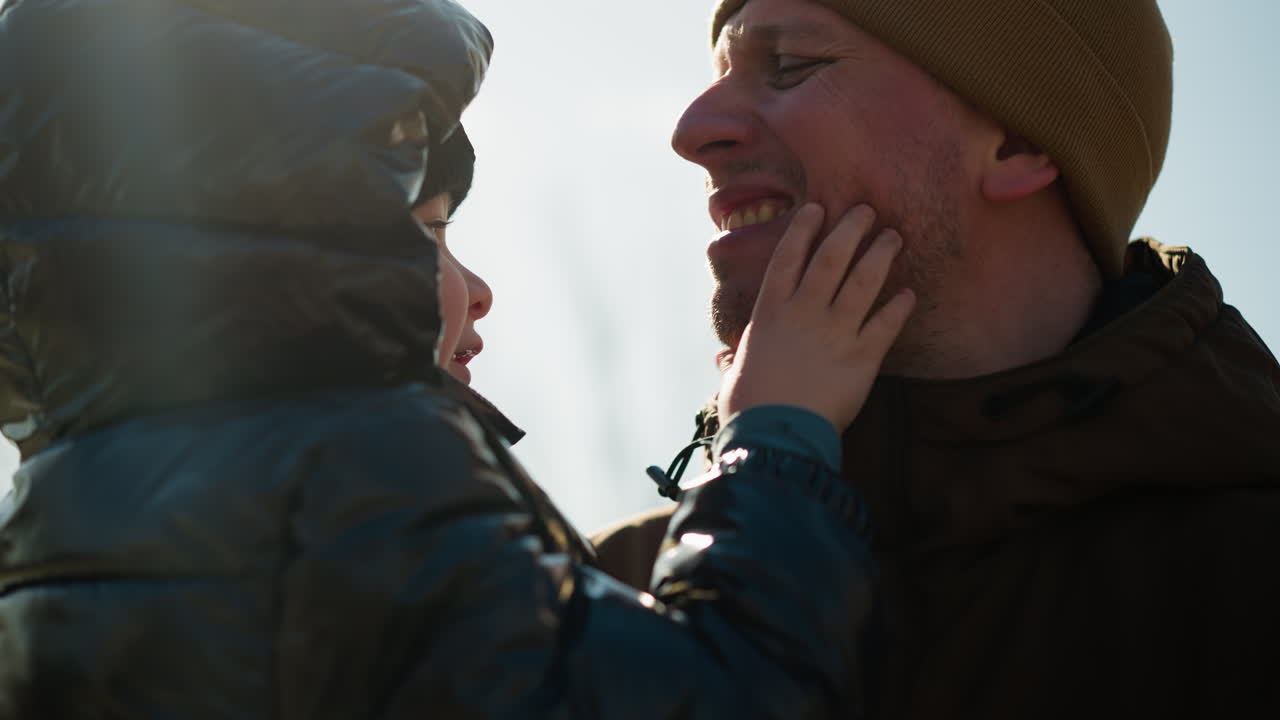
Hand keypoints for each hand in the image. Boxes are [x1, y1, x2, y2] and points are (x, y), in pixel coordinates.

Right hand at [718, 203, 915, 429]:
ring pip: (863, 281)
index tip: (818, 208)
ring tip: (893, 237)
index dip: (804, 229)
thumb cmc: (748, 406)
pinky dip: (899, 307)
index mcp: (770, 312)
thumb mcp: (735, 373)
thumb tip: (725, 360)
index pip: (789, 257)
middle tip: (867, 211)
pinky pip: (886, 324)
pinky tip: (908, 294)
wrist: (775, 435)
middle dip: (851, 230)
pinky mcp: (862, 358)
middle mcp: (804, 313)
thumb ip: (736, 358)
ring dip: (880, 255)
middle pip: (831, 258)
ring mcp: (835, 332)